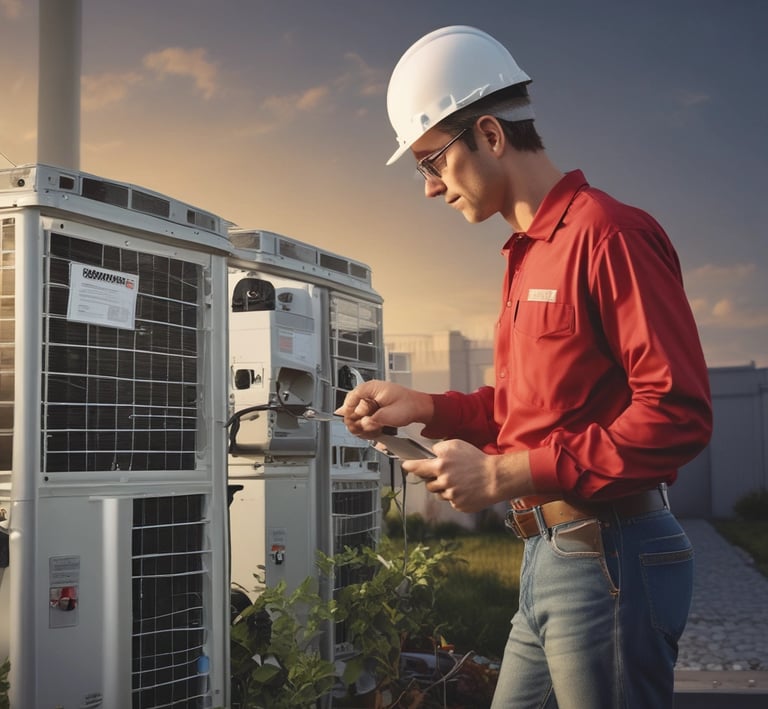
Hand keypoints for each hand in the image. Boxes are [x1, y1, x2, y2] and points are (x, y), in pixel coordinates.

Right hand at [334, 380, 432, 438]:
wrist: (420, 409)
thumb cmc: (409, 407)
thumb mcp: (388, 415)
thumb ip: (371, 420)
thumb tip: (360, 423)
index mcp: (372, 388)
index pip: (351, 397)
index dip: (350, 411)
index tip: (352, 421)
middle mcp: (370, 394)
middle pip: (352, 408)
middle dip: (358, 421)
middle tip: (366, 429)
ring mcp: (371, 401)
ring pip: (357, 416)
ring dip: (363, 426)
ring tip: (374, 430)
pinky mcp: (374, 409)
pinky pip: (364, 419)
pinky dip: (368, 426)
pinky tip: (376, 430)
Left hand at [402, 441, 533, 512]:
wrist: (495, 478)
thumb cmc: (476, 459)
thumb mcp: (457, 444)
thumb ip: (440, 448)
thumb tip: (430, 454)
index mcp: (441, 464)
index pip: (418, 467)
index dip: (410, 466)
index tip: (405, 466)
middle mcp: (443, 480)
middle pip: (427, 484)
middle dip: (433, 479)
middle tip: (446, 474)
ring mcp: (451, 494)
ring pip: (439, 494)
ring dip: (444, 488)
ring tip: (459, 481)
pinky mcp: (458, 505)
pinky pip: (451, 501)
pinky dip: (455, 496)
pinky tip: (465, 489)